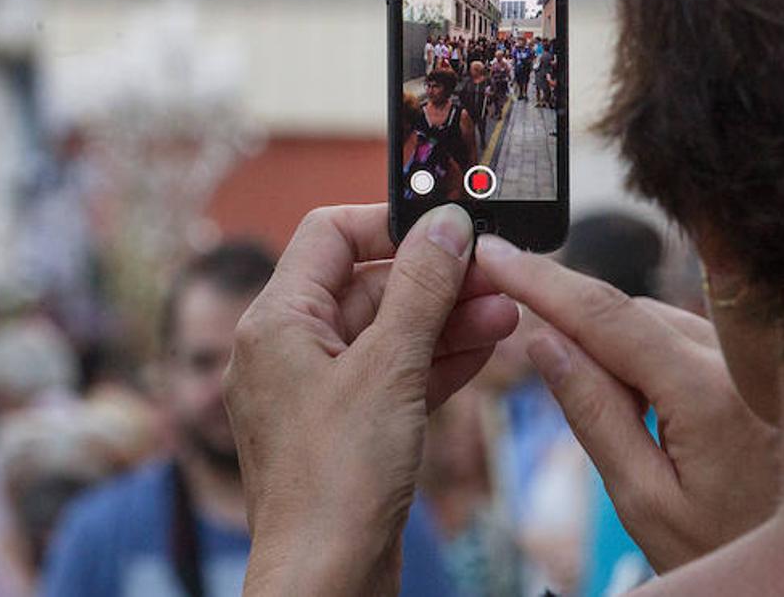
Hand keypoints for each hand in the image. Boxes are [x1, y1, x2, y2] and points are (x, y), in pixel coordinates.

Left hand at [223, 204, 519, 595]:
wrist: (325, 581)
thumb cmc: (335, 480)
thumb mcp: (388, 369)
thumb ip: (420, 290)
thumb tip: (444, 224)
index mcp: (276, 321)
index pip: (328, 235)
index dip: (389, 223)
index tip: (447, 227)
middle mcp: (287, 349)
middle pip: (365, 285)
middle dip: (434, 280)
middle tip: (495, 276)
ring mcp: (315, 390)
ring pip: (386, 333)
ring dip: (446, 320)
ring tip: (507, 313)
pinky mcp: (344, 428)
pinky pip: (391, 375)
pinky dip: (435, 361)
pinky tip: (485, 348)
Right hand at [472, 235, 779, 571]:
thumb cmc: (725, 549)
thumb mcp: (643, 499)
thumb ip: (592, 414)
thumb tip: (545, 339)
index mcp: (708, 396)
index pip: (605, 316)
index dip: (541, 279)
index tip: (494, 253)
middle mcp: (740, 364)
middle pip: (628, 311)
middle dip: (574, 322)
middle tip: (535, 361)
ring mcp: (756, 363)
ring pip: (656, 321)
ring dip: (614, 345)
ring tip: (624, 426)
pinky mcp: (760, 369)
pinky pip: (686, 338)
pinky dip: (648, 354)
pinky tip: (649, 409)